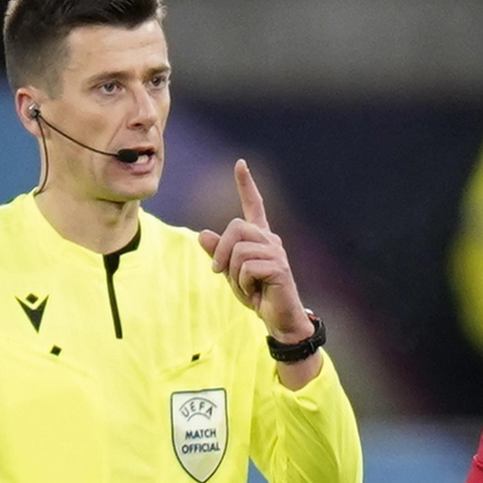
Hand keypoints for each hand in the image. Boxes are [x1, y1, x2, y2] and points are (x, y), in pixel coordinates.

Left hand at [198, 160, 312, 341]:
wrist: (279, 319)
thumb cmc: (258, 295)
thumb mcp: (231, 274)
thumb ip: (219, 254)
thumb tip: (203, 234)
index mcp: (260, 238)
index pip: (254, 205)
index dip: (246, 185)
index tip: (241, 164)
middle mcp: (271, 240)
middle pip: (236, 227)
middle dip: (221, 251)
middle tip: (219, 272)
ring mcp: (276, 252)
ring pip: (238, 249)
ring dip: (232, 273)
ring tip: (245, 287)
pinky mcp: (279, 267)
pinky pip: (246, 267)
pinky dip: (242, 283)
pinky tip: (255, 292)